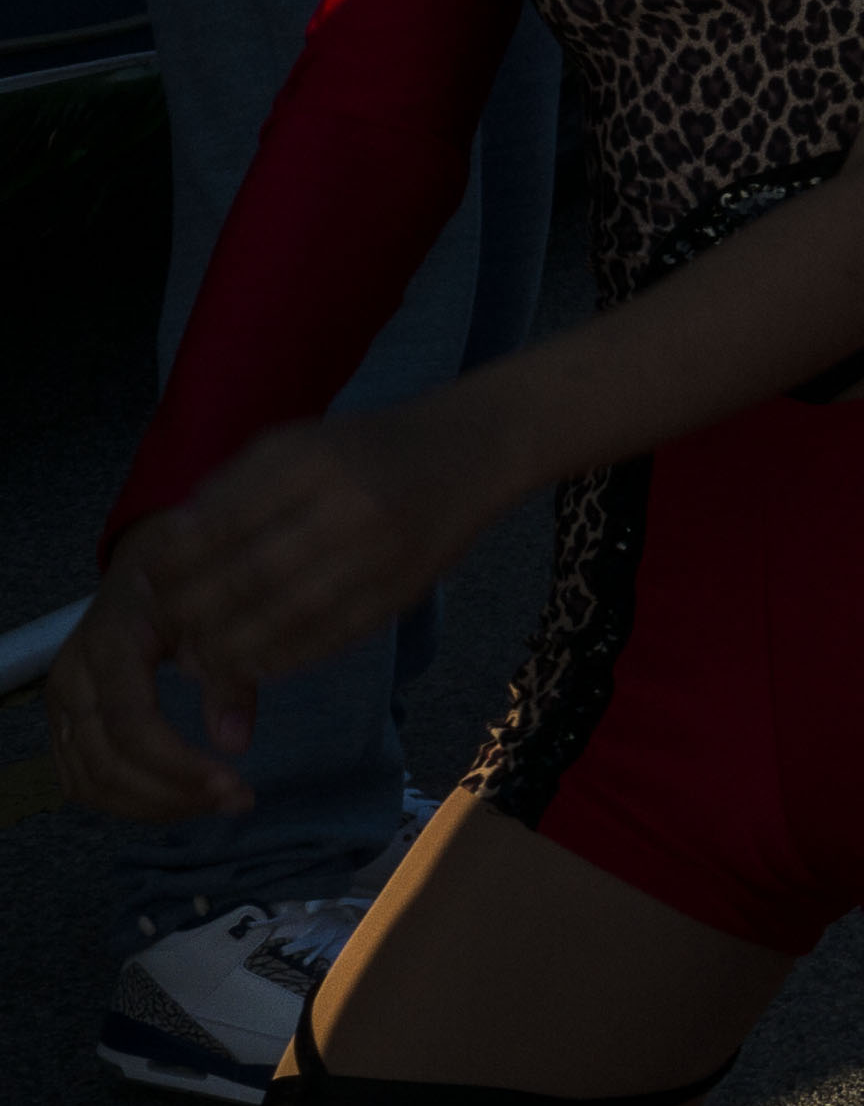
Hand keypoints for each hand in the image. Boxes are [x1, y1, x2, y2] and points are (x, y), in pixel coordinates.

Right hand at [41, 561, 254, 823]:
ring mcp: (62, 705)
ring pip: (88, 783)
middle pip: (104, 765)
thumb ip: (228, 674)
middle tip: (235, 802)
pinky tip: (177, 798)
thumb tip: (235, 743)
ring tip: (213, 803)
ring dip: (152, 807)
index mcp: (109, 647)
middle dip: (172, 796)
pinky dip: (128, 800)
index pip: (130, 725)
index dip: (178, 765)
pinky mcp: (65, 722)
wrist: (144, 566)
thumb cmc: (186, 586)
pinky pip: (81, 780)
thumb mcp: (216, 615)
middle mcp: (72, 680)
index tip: (232, 786)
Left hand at [120, 407, 499, 708]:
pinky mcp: (403, 591)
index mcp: (310, 462)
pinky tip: (255, 663)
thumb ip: (234, 488)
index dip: (173, 568)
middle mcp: (346, 508)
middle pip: (247, 580)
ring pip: (286, 618)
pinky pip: (331, 638)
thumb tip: (172, 547)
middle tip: (166, 633)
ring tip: (199, 661)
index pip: (219, 527)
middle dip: (193, 617)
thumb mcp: (297, 442)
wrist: (473, 449)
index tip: (147, 586)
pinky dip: (284, 658)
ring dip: (231, 649)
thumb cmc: (369, 447)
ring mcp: (379, 554)